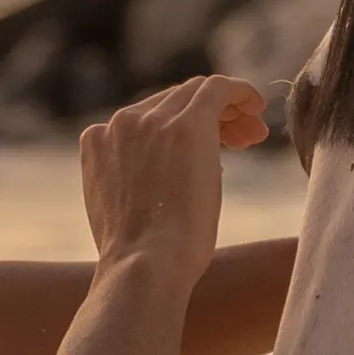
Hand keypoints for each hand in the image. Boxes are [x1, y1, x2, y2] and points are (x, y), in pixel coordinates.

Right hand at [78, 73, 269, 280]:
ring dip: (225, 112)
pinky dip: (240, 93)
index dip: (178, 128)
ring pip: (195, 93)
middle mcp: (121, 124)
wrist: (146, 265)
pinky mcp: (188, 121)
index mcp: (97, 143)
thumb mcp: (122, 211)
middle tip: (239, 142)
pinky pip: (219, 88)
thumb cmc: (140, 258)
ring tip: (251, 135)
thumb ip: (134, 183)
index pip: (146, 120)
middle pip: (171, 102)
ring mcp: (152, 120)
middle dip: (206, 119)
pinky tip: (256, 107)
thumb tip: (168, 181)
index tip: (205, 151)